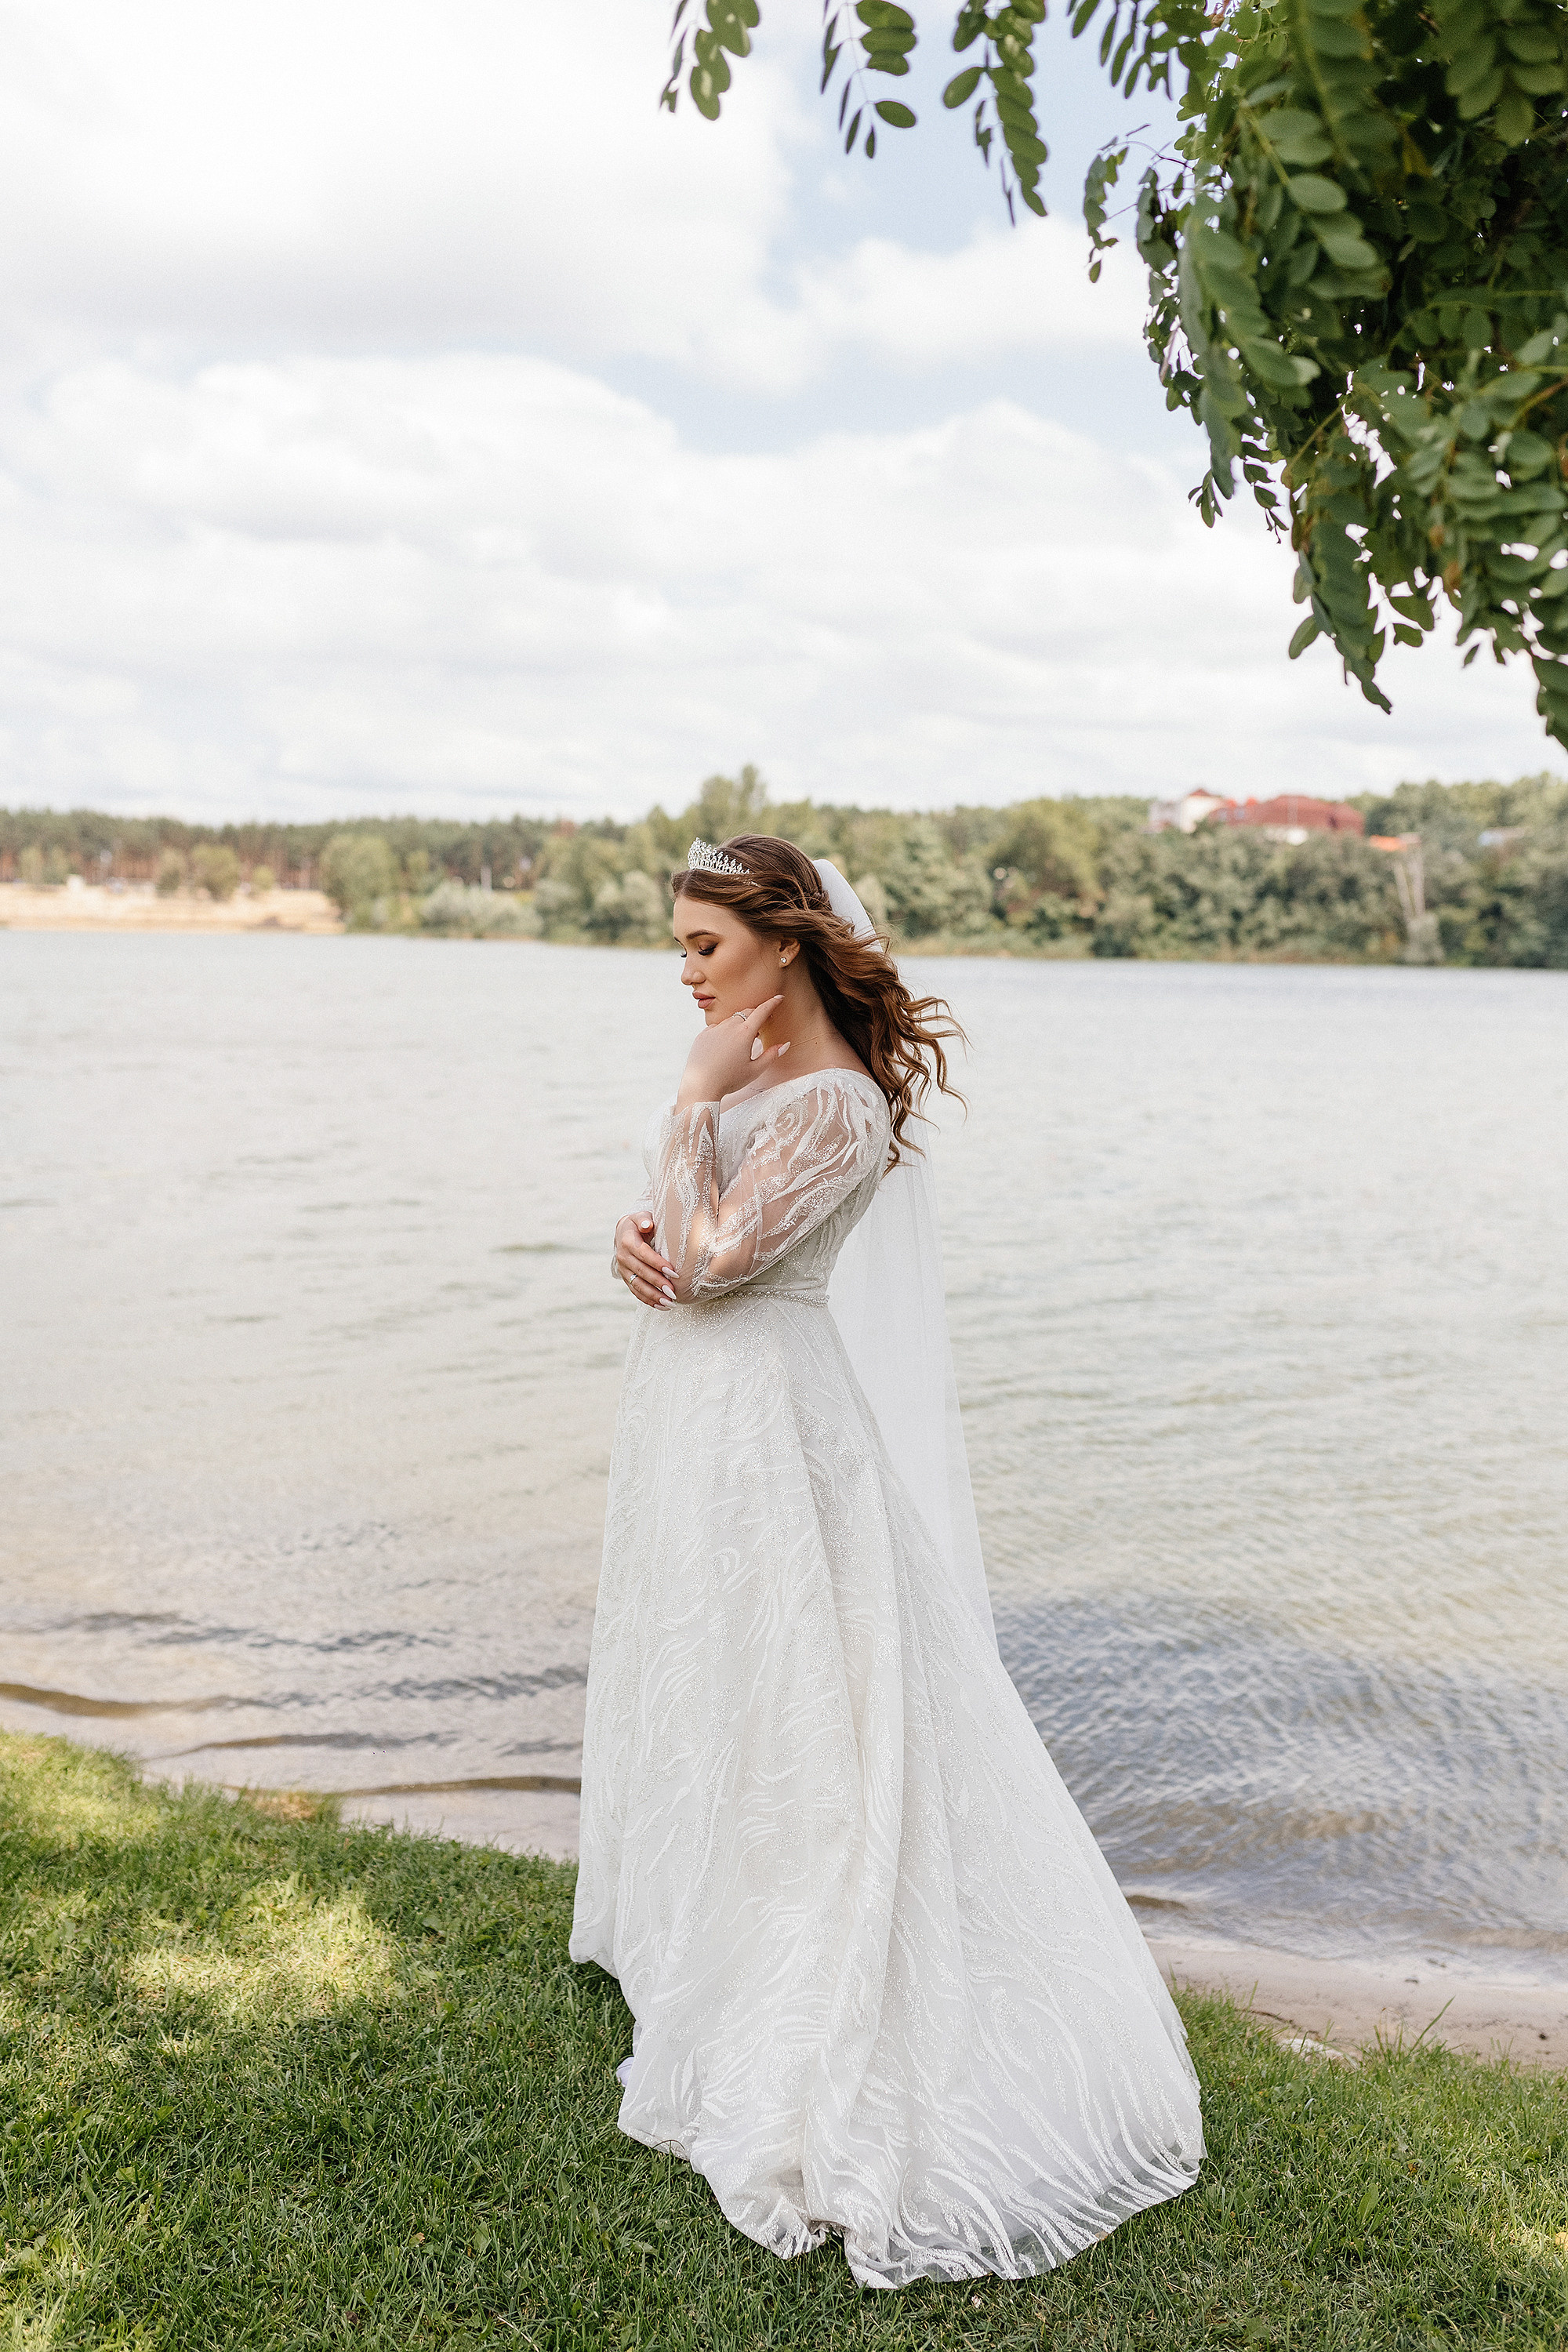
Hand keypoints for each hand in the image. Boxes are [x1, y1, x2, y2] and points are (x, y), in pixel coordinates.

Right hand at [614, 1212, 677, 1309]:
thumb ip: (644, 1220)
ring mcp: (623, 1270)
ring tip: (669, 1304)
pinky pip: (636, 1292)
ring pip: (638, 1285)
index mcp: (628, 1241)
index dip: (658, 1264)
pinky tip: (662, 1307)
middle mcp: (623, 1257)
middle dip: (658, 1283)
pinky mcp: (626, 1278)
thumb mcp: (641, 1217)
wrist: (624, 1232)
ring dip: (654, 1296)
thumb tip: (648, 1225)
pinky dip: (648, 1300)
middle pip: (641, 1272)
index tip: (674, 1272)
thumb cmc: (639, 1223)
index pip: (644, 1254)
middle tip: (673, 1292)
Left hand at [675, 996, 789, 1108]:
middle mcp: (729, 1027)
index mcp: (744, 1033)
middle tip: (762, 1025)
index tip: (778, 998)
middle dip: (757, 1015)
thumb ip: (771, 1055)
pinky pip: (717, 1027)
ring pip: (731, 1020)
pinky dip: (725, 1031)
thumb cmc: (729, 1080)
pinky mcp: (703, 1035)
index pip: (762, 1011)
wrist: (701, 1085)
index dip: (772, 1003)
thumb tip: (784, 1045)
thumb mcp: (755, 1070)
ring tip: (743, 1040)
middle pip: (747, 1013)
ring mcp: (714, 1029)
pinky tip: (725, 1045)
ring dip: (740, 1024)